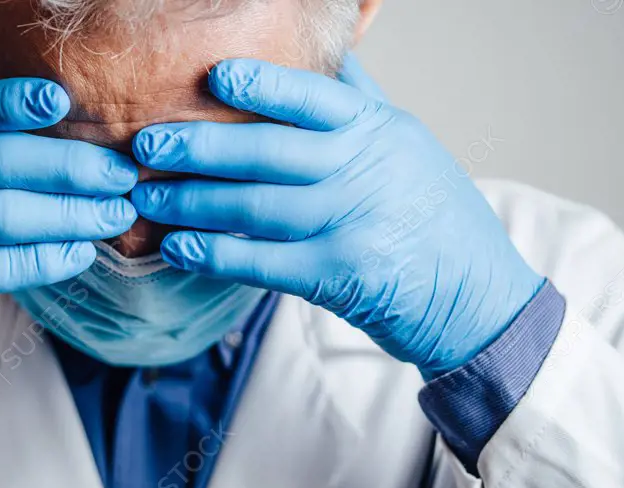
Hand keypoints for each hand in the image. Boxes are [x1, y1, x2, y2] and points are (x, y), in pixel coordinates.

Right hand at [0, 51, 137, 409]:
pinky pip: (2, 266)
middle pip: (5, 162)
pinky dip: (48, 260)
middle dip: (76, 169)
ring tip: (116, 215)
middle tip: (123, 174)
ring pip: (12, 216)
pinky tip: (80, 254)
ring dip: (75, 217)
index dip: (15, 101)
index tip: (64, 102)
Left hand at [130, 56, 543, 378]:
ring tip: (146, 198)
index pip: (314, 97)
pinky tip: (178, 248)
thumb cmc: (431, 215)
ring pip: (255, 206)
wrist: (477, 298)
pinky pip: (262, 261)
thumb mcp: (406, 145)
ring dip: (193, 203)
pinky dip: (215, 254)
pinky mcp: (338, 276)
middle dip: (200, 148)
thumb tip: (323, 53)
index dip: (261, 85)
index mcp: (379, 130)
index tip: (211, 76)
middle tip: (147, 144)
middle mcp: (365, 170)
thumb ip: (357, 103)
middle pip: (268, 152)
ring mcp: (352, 224)